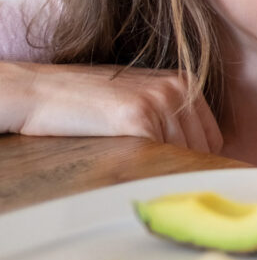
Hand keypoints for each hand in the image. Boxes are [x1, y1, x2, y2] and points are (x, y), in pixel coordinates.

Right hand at [8, 62, 221, 152]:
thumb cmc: (87, 100)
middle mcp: (177, 88)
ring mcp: (160, 101)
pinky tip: (132, 168)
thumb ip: (171, 118)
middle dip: (183, 168)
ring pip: (184, 156)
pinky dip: (151, 170)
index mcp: (183, 81)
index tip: (176, 173)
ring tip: (139, 170)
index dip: (196, 160)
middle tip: (157, 177)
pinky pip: (162, 158)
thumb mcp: (140, 97)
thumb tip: (197, 155)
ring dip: (165, 171)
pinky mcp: (139, 118)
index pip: (212, 138)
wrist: (41, 92)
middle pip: (203, 150)